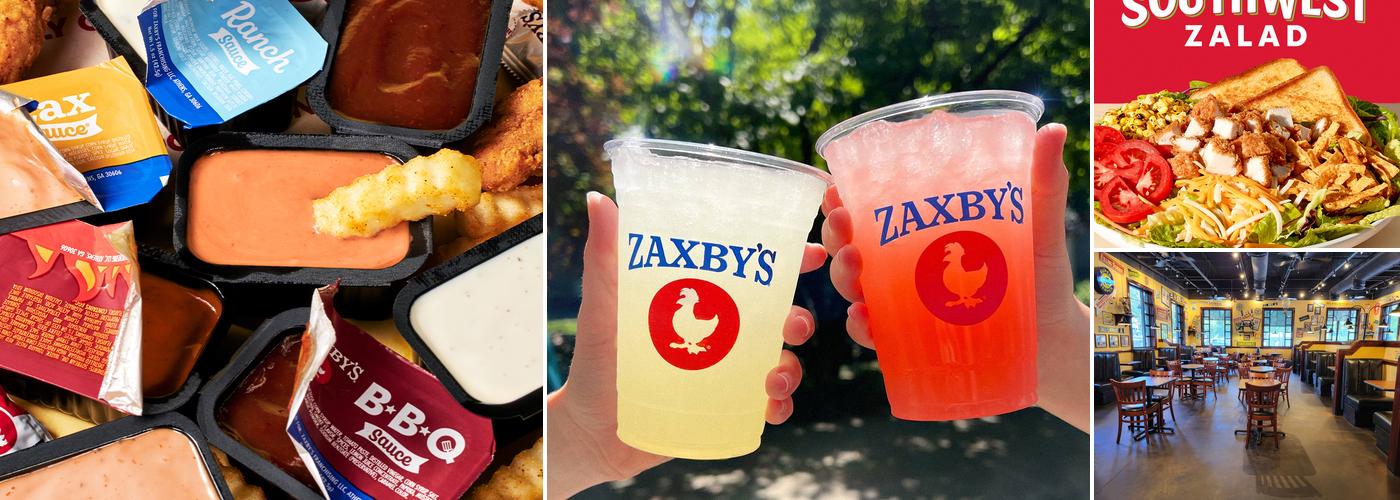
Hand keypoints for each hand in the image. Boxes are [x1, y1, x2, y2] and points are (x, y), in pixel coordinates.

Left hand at [546, 193, 827, 497]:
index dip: (791, 258)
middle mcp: (724, 332)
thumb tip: (596, 199)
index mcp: (704, 297)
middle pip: (779, 316)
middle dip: (798, 318)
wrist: (591, 429)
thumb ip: (605, 256)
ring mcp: (729, 371)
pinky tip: (769, 407)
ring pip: (781, 361)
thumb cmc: (597, 358)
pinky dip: (778, 405)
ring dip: (791, 366)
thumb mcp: (603, 304)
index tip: (814, 253)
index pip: (754, 272)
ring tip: (773, 378)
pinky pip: (767, 405)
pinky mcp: (728, 407)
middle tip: (792, 325)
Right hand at [820, 123, 1090, 431]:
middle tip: (843, 222)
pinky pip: (876, 334)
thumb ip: (1043, 182)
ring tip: (854, 263)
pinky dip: (863, 326)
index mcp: (924, 228)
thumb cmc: (1042, 273)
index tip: (836, 186)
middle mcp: (905, 263)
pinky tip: (864, 318)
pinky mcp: (913, 339)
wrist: (1055, 336)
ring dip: (843, 273)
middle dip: (834, 231)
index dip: (845, 194)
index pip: (871, 206)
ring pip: (855, 284)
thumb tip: (1055, 129)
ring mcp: (906, 301)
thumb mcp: (1039, 223)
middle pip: (851, 243)